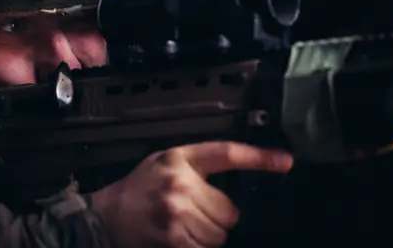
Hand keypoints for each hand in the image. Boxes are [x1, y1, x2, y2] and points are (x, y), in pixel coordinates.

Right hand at [90, 141, 292, 247]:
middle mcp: (181, 183)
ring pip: (220, 234)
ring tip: (183, 225)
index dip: (260, 158)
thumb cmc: (139, 188)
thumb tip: (236, 181)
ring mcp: (178, 213)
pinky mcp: (175, 239)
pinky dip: (197, 246)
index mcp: (180, 158)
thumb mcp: (165, 161)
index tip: (285, 162)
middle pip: (229, 210)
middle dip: (217, 216)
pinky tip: (179, 237)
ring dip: (208, 235)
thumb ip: (198, 165)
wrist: (107, 216)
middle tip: (194, 211)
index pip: (228, 153)